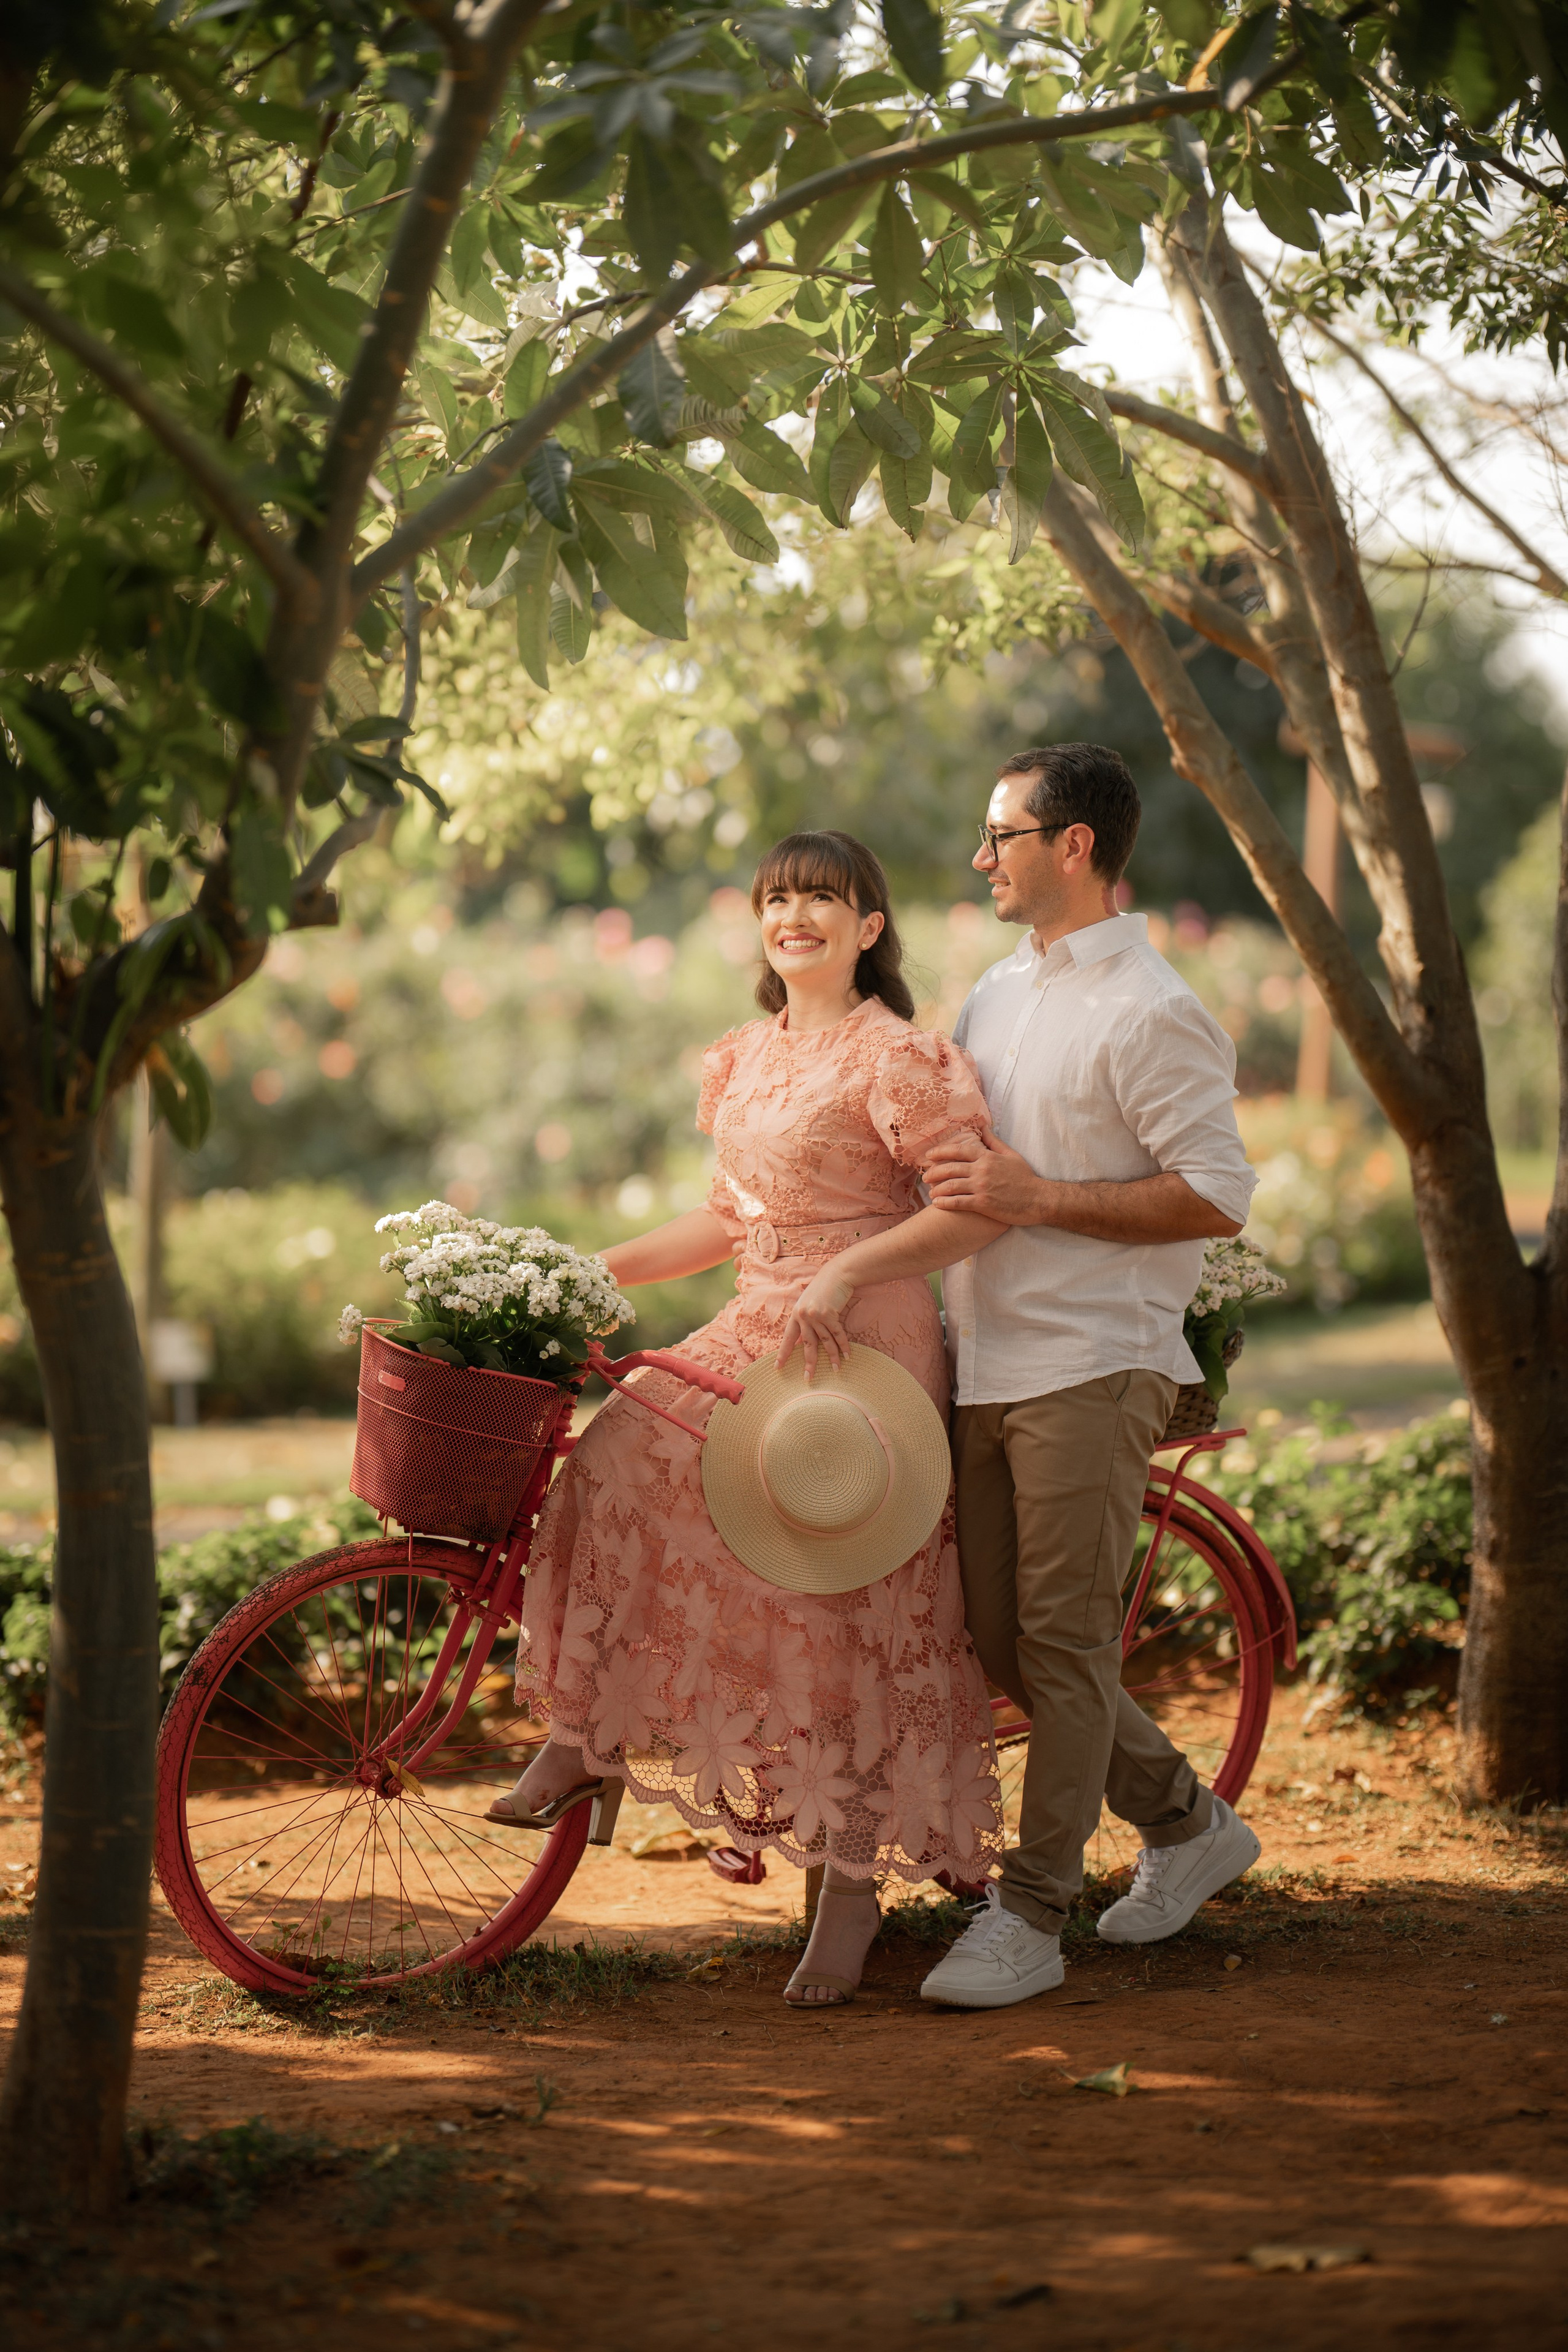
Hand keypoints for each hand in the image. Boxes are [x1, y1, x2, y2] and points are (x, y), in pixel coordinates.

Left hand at [775, 1266, 854, 1381]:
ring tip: (836, 1370)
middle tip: (808, 1378)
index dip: (784, 1353)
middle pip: (807, 1344)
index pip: (788, 1337)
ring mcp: (816, 1315)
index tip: (778, 1367)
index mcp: (796, 1314)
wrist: (837, 1274)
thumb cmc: (824, 1288)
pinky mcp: (830, 1315)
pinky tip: (847, 1356)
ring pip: (825, 1342)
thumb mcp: (809, 1302)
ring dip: (832, 1357)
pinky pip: (837, 1335)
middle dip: (809, 1362)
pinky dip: (844, 1346)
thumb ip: (806, 1318)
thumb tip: (806, 1337)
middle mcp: (804, 1316)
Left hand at [923, 1126, 1044, 1224]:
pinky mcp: (983, 1204)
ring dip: (937, 1189)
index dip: (940, 1152)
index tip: (929, 1156)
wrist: (1039, 1199)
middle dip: (934, 1172)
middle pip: (950, 1168)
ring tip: (930, 1194)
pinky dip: (945, 1203)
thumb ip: (993, 1142)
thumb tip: (983, 1127)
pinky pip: (958, 1202)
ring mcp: (982, 1187)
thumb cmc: (1025, 1177)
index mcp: (987, 1157)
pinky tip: (938, 1205)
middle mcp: (982, 1170)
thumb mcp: (1011, 1155)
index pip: (958, 1150)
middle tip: (925, 1178)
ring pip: (951, 1186)